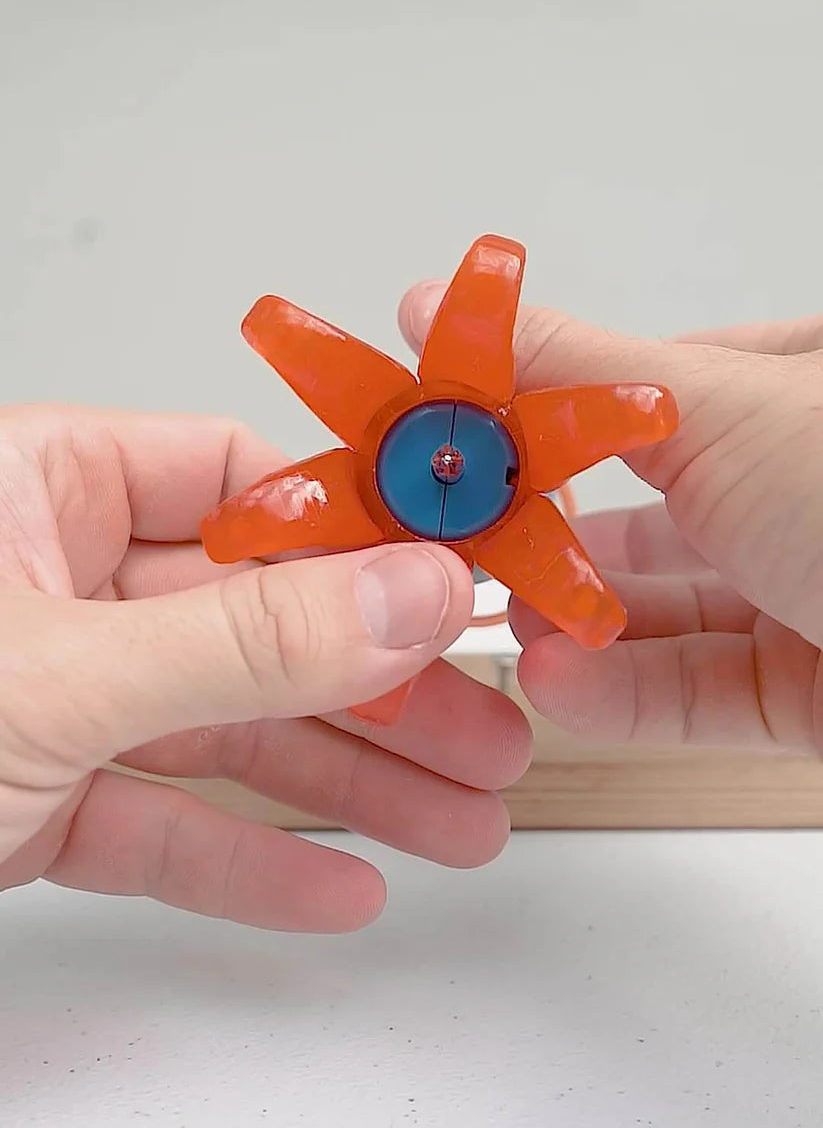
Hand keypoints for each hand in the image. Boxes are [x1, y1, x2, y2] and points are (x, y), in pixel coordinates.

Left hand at [0, 406, 530, 930]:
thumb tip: (410, 593)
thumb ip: (245, 643)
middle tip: (488, 733)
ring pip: (225, 730)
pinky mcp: (35, 799)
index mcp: (44, 489)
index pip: (239, 481)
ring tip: (459, 824)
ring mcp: (52, 693)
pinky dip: (248, 860)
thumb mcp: (64, 674)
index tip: (458, 587)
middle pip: (256, 621)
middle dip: (380, 690)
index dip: (358, 535)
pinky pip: (163, 823)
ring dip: (345, 785)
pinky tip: (340, 889)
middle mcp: (55, 581)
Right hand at [400, 286, 822, 755]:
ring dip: (574, 621)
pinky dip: (622, 690)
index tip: (462, 446)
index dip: (547, 421)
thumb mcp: (713, 406)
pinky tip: (554, 682)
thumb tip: (443, 304)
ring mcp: (812, 592)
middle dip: (549, 532)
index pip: (645, 398)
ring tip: (497, 626)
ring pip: (668, 609)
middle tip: (460, 551)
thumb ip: (568, 367)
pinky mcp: (816, 696)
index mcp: (796, 388)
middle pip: (651, 509)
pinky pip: (701, 688)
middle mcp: (803, 487)